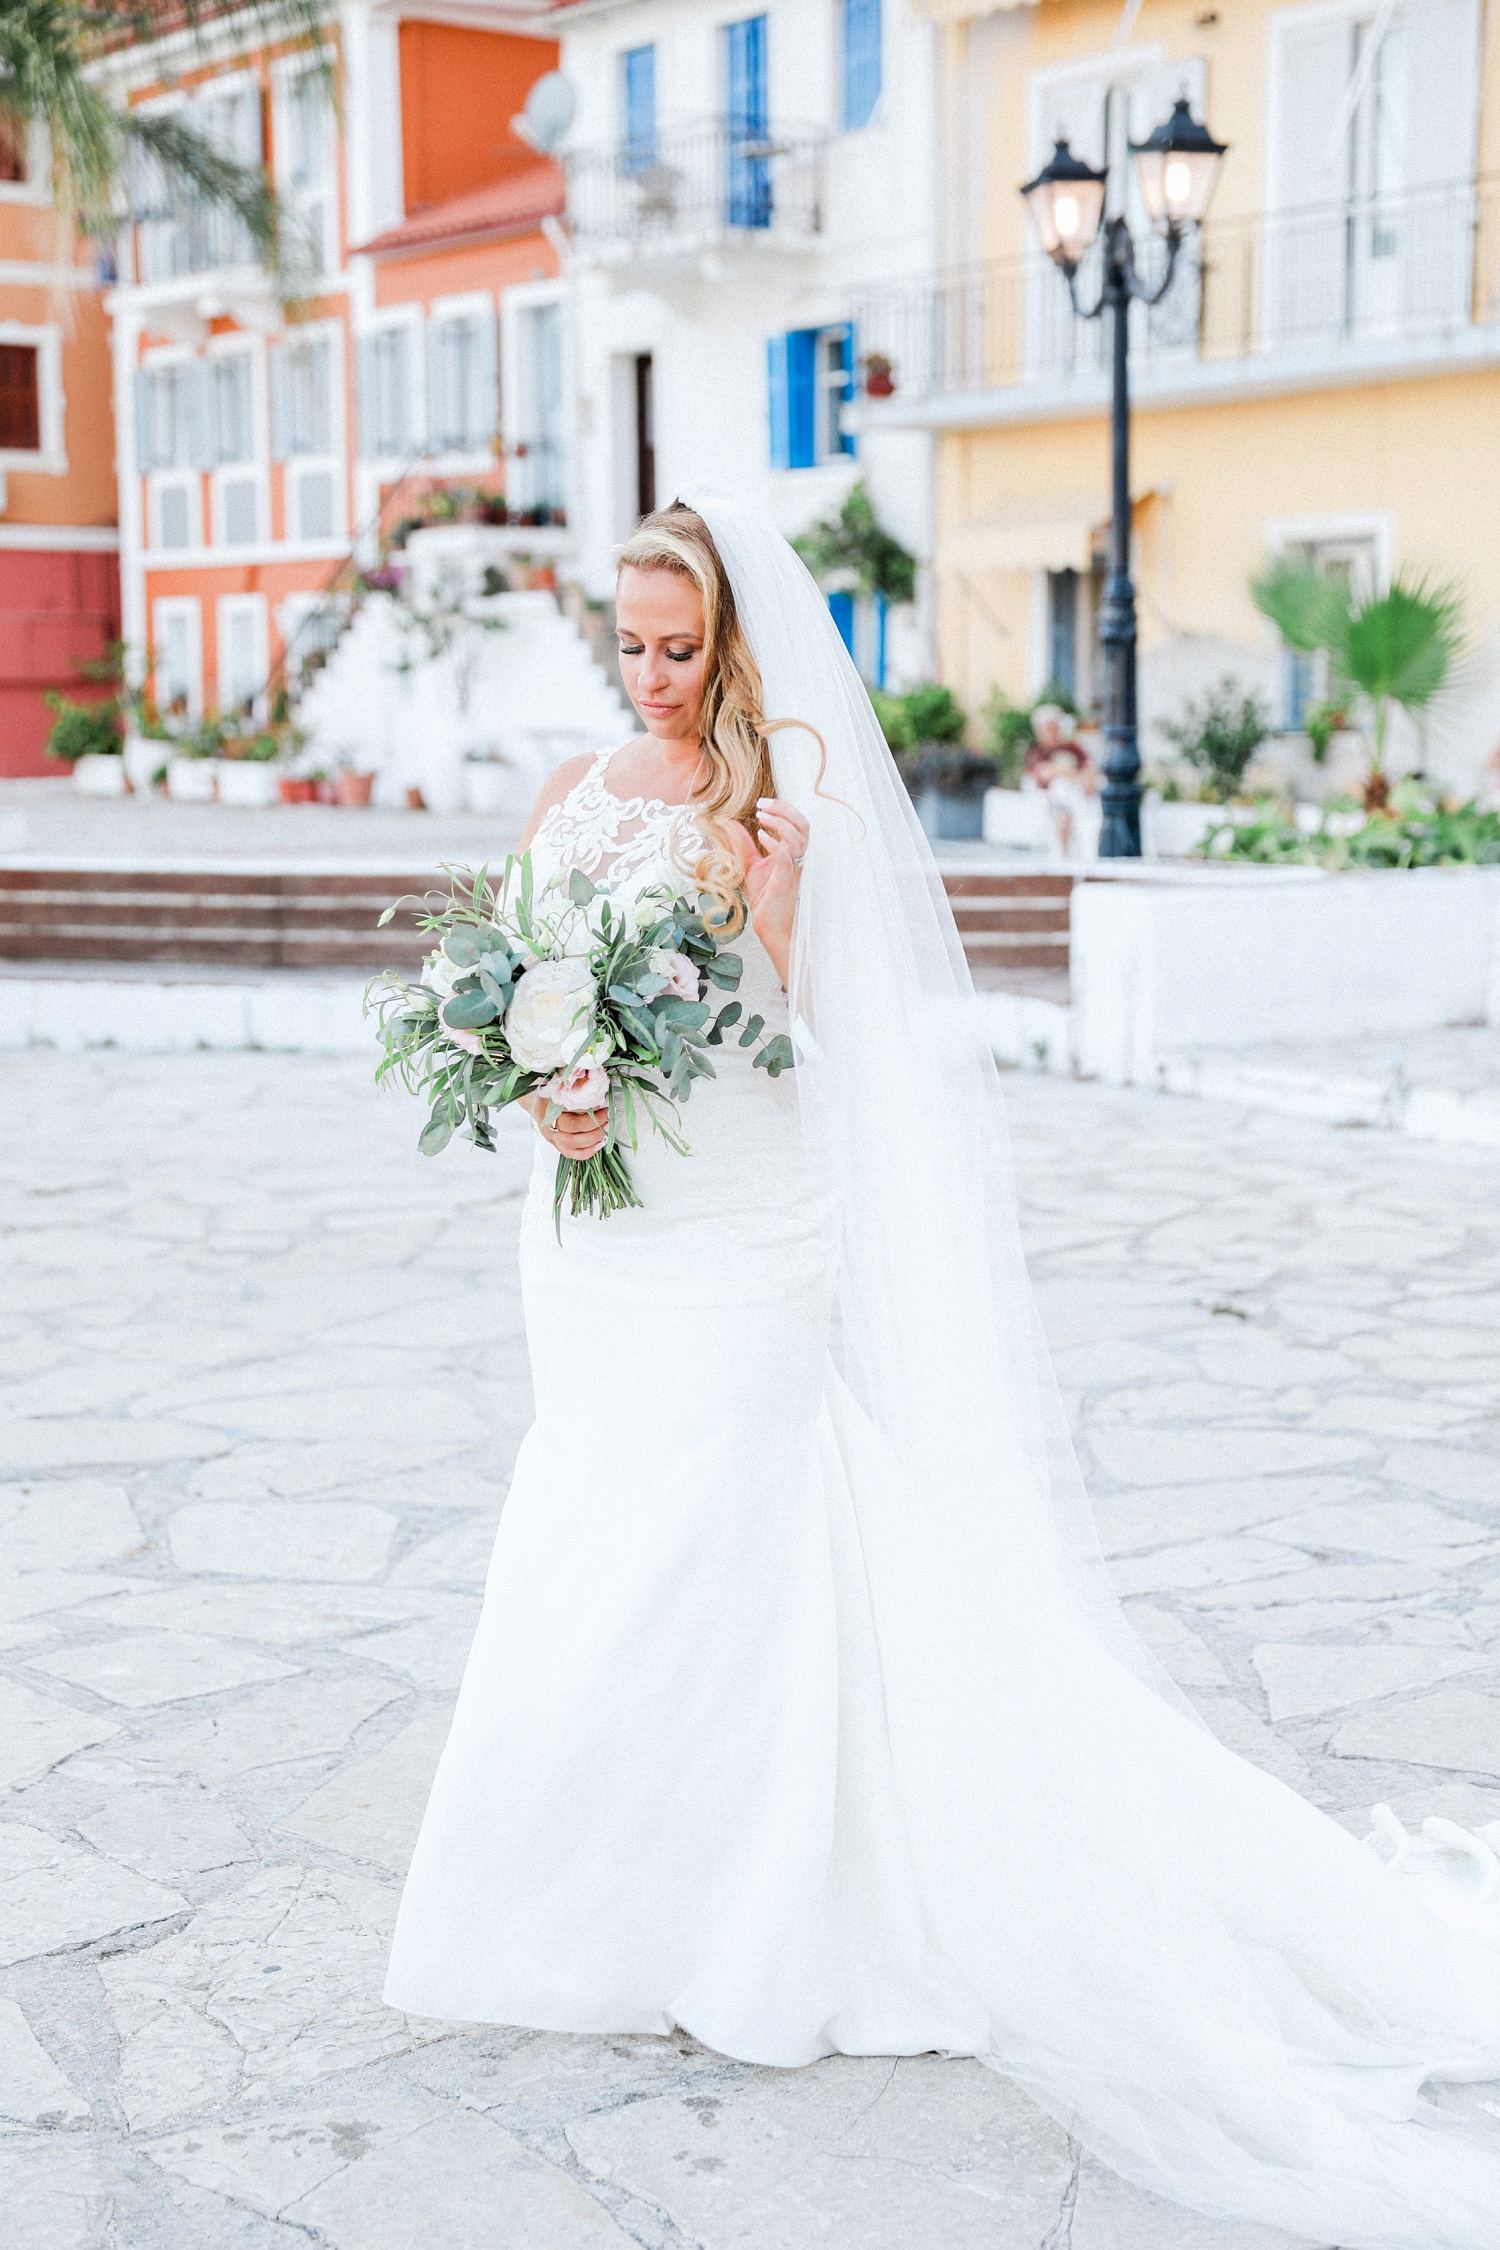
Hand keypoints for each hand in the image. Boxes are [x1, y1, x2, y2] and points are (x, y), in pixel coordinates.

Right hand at [523, 1095, 608, 1159]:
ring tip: (606, 1128)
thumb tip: (595, 1087)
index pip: (568, 1108)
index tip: (601, 1102)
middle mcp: (547, 1123)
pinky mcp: (556, 1144)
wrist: (533, 1100)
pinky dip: (587, 1151)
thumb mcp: (557, 1083)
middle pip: (571, 1126)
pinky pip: (571, 1153)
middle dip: (594, 1122)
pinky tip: (599, 1144)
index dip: (587, 1107)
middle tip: (607, 1114)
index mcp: (546, 1105)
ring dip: (593, 1137)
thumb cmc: (548, 1090)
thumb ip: (572, 1087)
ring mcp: (551, 1136)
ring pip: (571, 1143)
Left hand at [731, 798, 807, 987]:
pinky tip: (761, 836)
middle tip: (762, 804)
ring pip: (799, 838)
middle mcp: (796, 858)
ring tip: (761, 817)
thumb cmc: (765, 897)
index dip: (782, 808)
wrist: (769, 925)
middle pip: (802, 824)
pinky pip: (787, 857)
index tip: (761, 803)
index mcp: (791, 852)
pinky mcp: (785, 881)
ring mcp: (793, 869)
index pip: (796, 823)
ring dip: (780, 823)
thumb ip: (745, 844)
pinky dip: (775, 843)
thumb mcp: (751, 865)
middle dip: (784, 809)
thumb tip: (732, 824)